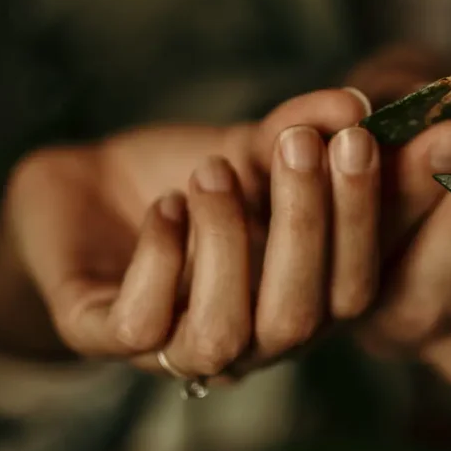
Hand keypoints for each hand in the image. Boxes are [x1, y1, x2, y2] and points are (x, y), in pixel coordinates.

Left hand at [0, 88, 379, 377]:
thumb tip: (356, 104)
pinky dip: (160, 258)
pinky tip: (165, 206)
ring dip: (226, 243)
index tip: (364, 138)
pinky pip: (141, 324)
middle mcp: (244, 340)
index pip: (354, 288)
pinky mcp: (98, 333)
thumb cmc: (179, 177)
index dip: (368, 220)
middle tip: (301, 144)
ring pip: (224, 334)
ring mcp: (172, 347)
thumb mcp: (248, 147)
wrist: (82, 187)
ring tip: (212, 172)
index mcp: (294, 300)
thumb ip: (302, 132)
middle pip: (301, 320)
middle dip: (307, 225)